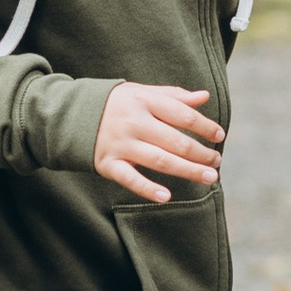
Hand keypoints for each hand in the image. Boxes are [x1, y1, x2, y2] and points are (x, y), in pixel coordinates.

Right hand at [93, 82, 224, 203]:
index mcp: (144, 101)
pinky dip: (147, 189)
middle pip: (175, 141)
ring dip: (188, 171)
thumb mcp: (142, 93)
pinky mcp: (107, 163)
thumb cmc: (117, 105)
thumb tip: (205, 97)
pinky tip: (166, 197)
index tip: (219, 136)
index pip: (182, 114)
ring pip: (160, 161)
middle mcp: (134, 122)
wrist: (71, 115)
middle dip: (201, 154)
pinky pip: (130, 179)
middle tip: (217, 163)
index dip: (204, 126)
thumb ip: (173, 96)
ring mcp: (120, 144)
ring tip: (210, 178)